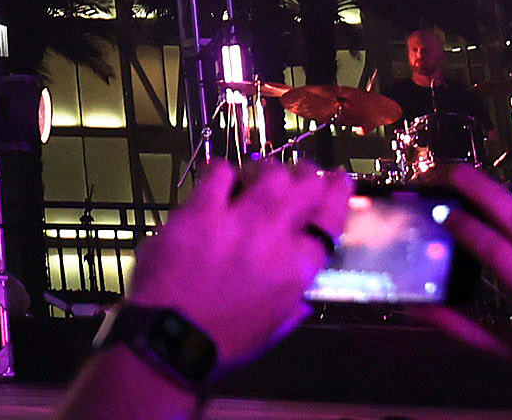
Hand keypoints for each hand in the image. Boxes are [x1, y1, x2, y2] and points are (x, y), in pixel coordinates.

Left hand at [122, 160, 353, 367]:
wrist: (172, 337)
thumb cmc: (224, 341)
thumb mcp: (272, 327)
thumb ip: (291, 304)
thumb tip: (300, 292)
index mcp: (297, 271)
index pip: (330, 223)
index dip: (337, 195)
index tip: (339, 179)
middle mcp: (275, 240)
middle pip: (305, 188)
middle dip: (306, 174)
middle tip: (299, 171)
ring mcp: (238, 222)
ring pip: (269, 174)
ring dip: (267, 169)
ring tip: (259, 174)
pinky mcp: (200, 212)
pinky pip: (220, 173)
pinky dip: (222, 171)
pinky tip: (218, 178)